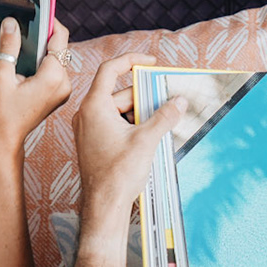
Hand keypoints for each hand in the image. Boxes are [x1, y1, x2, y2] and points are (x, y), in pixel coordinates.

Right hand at [0, 18, 73, 159]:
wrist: (3, 142)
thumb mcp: (0, 75)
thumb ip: (8, 46)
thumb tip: (11, 22)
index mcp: (53, 77)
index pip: (60, 39)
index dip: (50, 22)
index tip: (38, 9)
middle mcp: (64, 83)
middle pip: (58, 48)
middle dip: (42, 35)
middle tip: (23, 24)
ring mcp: (62, 90)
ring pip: (54, 59)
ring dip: (39, 49)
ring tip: (19, 41)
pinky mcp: (56, 95)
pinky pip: (51, 70)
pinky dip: (39, 62)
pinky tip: (22, 60)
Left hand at [74, 52, 188, 227]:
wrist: (104, 206)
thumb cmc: (118, 174)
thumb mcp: (147, 140)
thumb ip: (164, 116)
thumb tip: (179, 102)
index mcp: (94, 107)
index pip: (110, 70)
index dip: (131, 60)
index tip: (150, 61)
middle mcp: (87, 115)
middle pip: (118, 93)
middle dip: (143, 96)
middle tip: (165, 102)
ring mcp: (88, 130)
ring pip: (117, 110)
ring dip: (139, 113)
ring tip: (159, 124)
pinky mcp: (93, 143)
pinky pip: (113, 124)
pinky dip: (130, 125)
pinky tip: (148, 136)